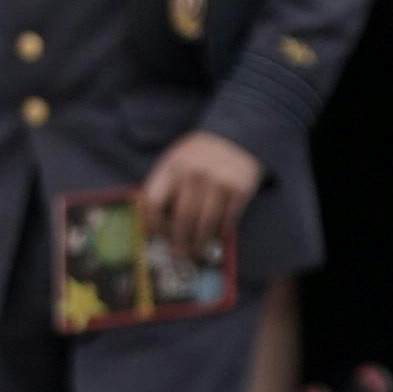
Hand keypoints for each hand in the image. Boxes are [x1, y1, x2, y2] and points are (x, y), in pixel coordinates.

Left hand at [141, 131, 263, 261]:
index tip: (157, 236)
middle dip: (179, 241)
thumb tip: (152, 223)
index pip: (154, 202)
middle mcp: (194, 174)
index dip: (153, 224)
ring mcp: (219, 183)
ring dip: (200, 242)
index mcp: (172, 166)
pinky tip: (216, 237)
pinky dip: (220, 232)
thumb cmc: (199, 155)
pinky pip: (227, 219)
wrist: (236, 138)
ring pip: (205, 223)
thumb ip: (163, 185)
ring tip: (197, 252)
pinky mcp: (240, 190)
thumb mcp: (176, 161)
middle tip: (179, 254)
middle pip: (181, 218)